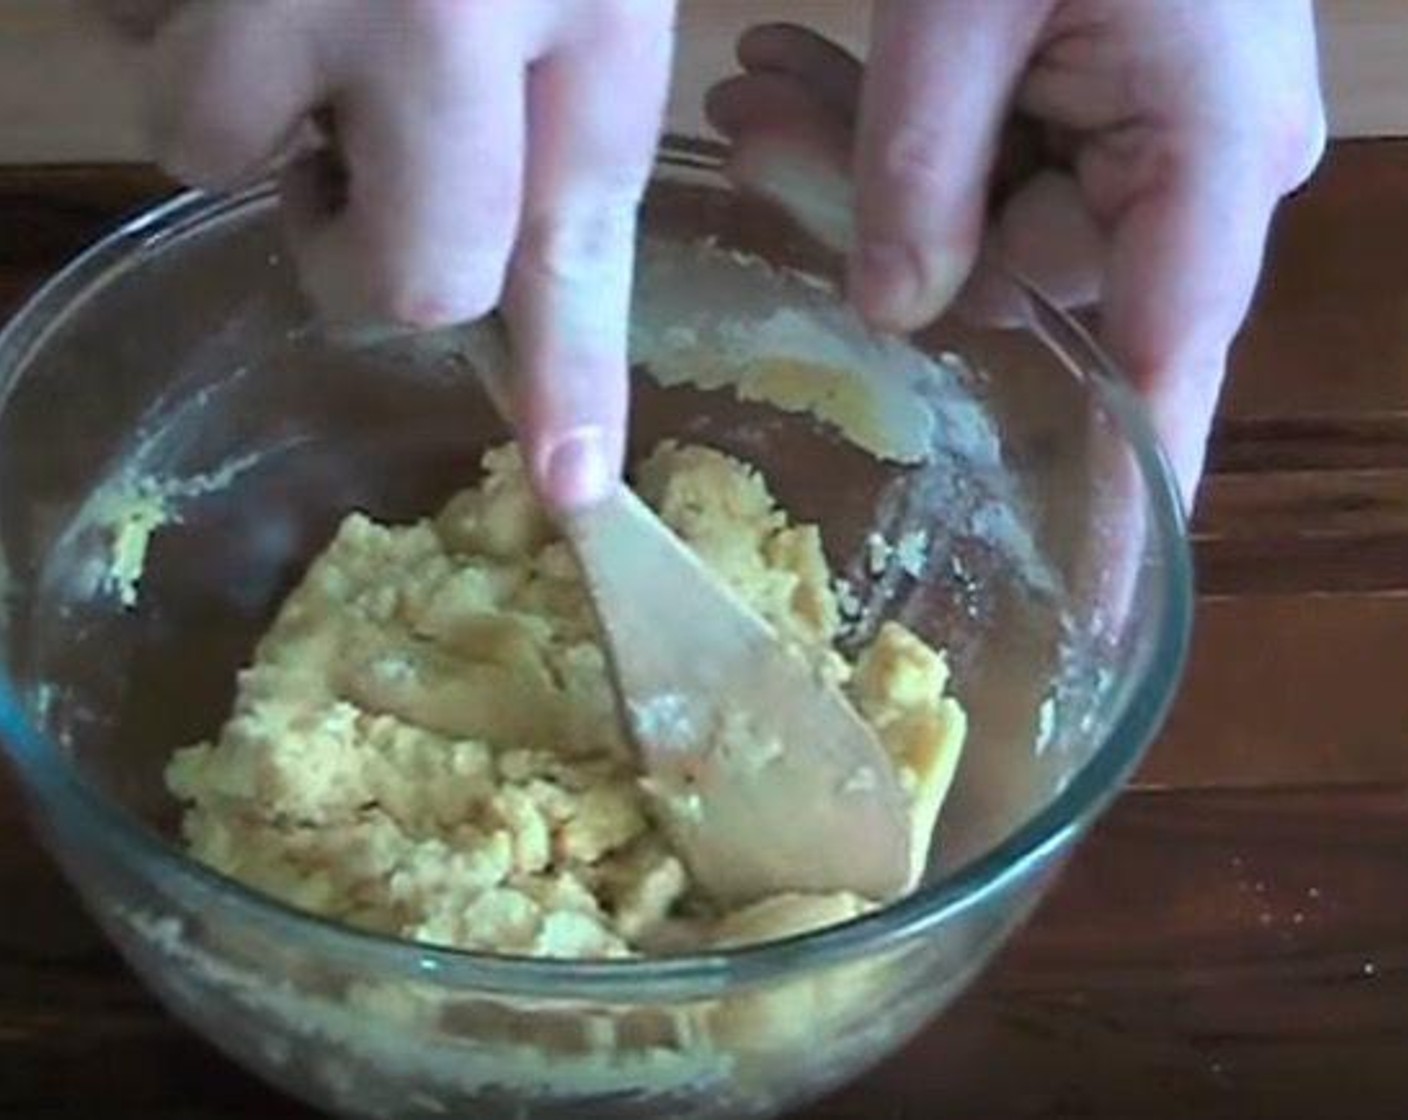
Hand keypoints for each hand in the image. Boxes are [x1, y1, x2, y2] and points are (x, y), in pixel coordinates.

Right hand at [91, 0, 676, 511]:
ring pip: (213, 145)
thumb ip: (564, 112)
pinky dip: (180, 32)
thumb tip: (501, 286)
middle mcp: (427, 1)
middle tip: (365, 163)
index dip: (572, 378)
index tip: (573, 487)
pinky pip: (143, 50)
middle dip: (375, 251)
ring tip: (295, 2)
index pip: (574, 243)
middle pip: (402, 269)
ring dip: (250, 112)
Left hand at [707, 2, 1324, 505]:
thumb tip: (894, 313)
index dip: (1127, 492)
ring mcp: (1164, 128)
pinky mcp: (1118, 90)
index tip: (1088, 600)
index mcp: (1206, 159)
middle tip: (756, 133)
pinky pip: (1005, 147)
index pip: (1166, 369)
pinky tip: (802, 69)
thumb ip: (917, 176)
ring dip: (872, 154)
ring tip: (756, 84)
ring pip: (996, 208)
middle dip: (885, 224)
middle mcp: (1205, 167)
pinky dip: (910, 118)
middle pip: (1033, 275)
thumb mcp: (964, 6)